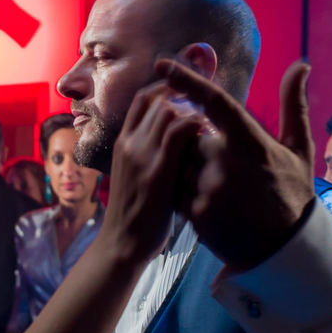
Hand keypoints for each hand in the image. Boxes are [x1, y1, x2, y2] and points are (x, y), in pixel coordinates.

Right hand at [99, 80, 204, 266]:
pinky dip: (196, 125)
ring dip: (191, 110)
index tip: (186, 90)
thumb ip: (150, 156)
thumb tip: (176, 145)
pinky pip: (178, 131)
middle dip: (183, 94)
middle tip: (207, 103)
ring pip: (167, 109)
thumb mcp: (136, 178)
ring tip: (209, 122)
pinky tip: (208, 135)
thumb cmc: (135, 216)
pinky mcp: (157, 169)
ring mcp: (141, 154)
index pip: (142, 100)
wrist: (122, 244)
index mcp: (123, 144)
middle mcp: (129, 143)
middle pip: (156, 98)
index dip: (164, 88)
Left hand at [159, 58, 316, 270]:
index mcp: (251, 140)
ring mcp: (210, 189)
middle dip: (197, 147)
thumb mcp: (299, 148)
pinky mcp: (198, 214)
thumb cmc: (292, 192)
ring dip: (191, 172)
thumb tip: (301, 64)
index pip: (214, 102)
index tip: (164, 63)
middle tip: (223, 167)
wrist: (285, 247)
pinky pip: (178, 194)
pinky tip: (212, 205)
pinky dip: (187, 196)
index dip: (187, 80)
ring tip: (220, 189)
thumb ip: (294, 104)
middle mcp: (228, 162)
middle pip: (189, 138)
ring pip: (180, 166)